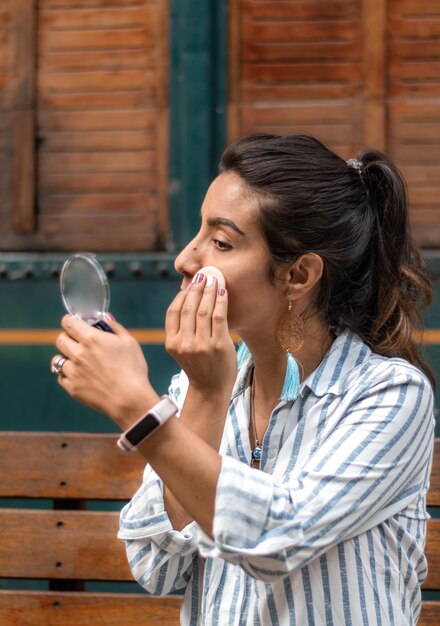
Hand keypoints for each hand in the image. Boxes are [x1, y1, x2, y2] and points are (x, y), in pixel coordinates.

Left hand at [53, 316, 157, 425]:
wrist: (129, 399)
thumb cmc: (133, 369)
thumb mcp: (129, 342)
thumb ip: (115, 327)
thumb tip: (105, 318)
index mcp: (91, 339)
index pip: (68, 322)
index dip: (71, 321)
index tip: (76, 324)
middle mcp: (78, 353)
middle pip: (60, 339)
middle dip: (68, 338)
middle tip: (79, 342)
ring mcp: (73, 372)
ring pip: (58, 359)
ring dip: (67, 358)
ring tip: (79, 362)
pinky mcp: (72, 388)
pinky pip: (61, 376)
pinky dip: (68, 374)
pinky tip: (81, 375)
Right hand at [165, 275, 236, 397]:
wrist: (210, 389)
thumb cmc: (198, 365)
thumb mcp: (182, 349)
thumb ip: (182, 328)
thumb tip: (189, 297)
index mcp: (171, 343)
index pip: (173, 312)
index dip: (181, 295)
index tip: (189, 284)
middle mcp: (184, 343)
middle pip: (188, 308)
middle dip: (196, 288)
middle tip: (203, 276)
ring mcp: (201, 345)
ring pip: (203, 309)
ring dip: (209, 290)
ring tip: (213, 279)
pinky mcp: (219, 345)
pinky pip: (219, 316)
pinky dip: (220, 300)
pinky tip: (222, 291)